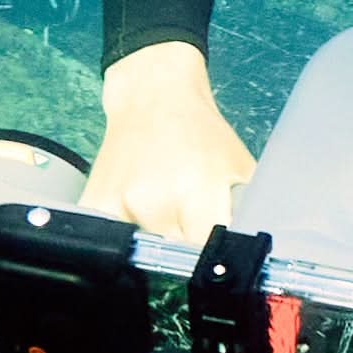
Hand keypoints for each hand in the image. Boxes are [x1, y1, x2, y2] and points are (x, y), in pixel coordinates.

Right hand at [80, 42, 257, 245]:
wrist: (154, 96)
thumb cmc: (202, 132)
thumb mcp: (240, 168)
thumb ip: (248, 211)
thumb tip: (258, 249)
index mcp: (198, 193)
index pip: (207, 255)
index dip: (213, 256)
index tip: (215, 247)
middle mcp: (156, 202)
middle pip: (175, 257)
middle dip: (186, 244)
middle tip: (191, 216)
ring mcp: (121, 205)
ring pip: (143, 252)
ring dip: (156, 238)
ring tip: (166, 207)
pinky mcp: (94, 205)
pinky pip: (112, 242)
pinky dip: (126, 233)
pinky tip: (138, 208)